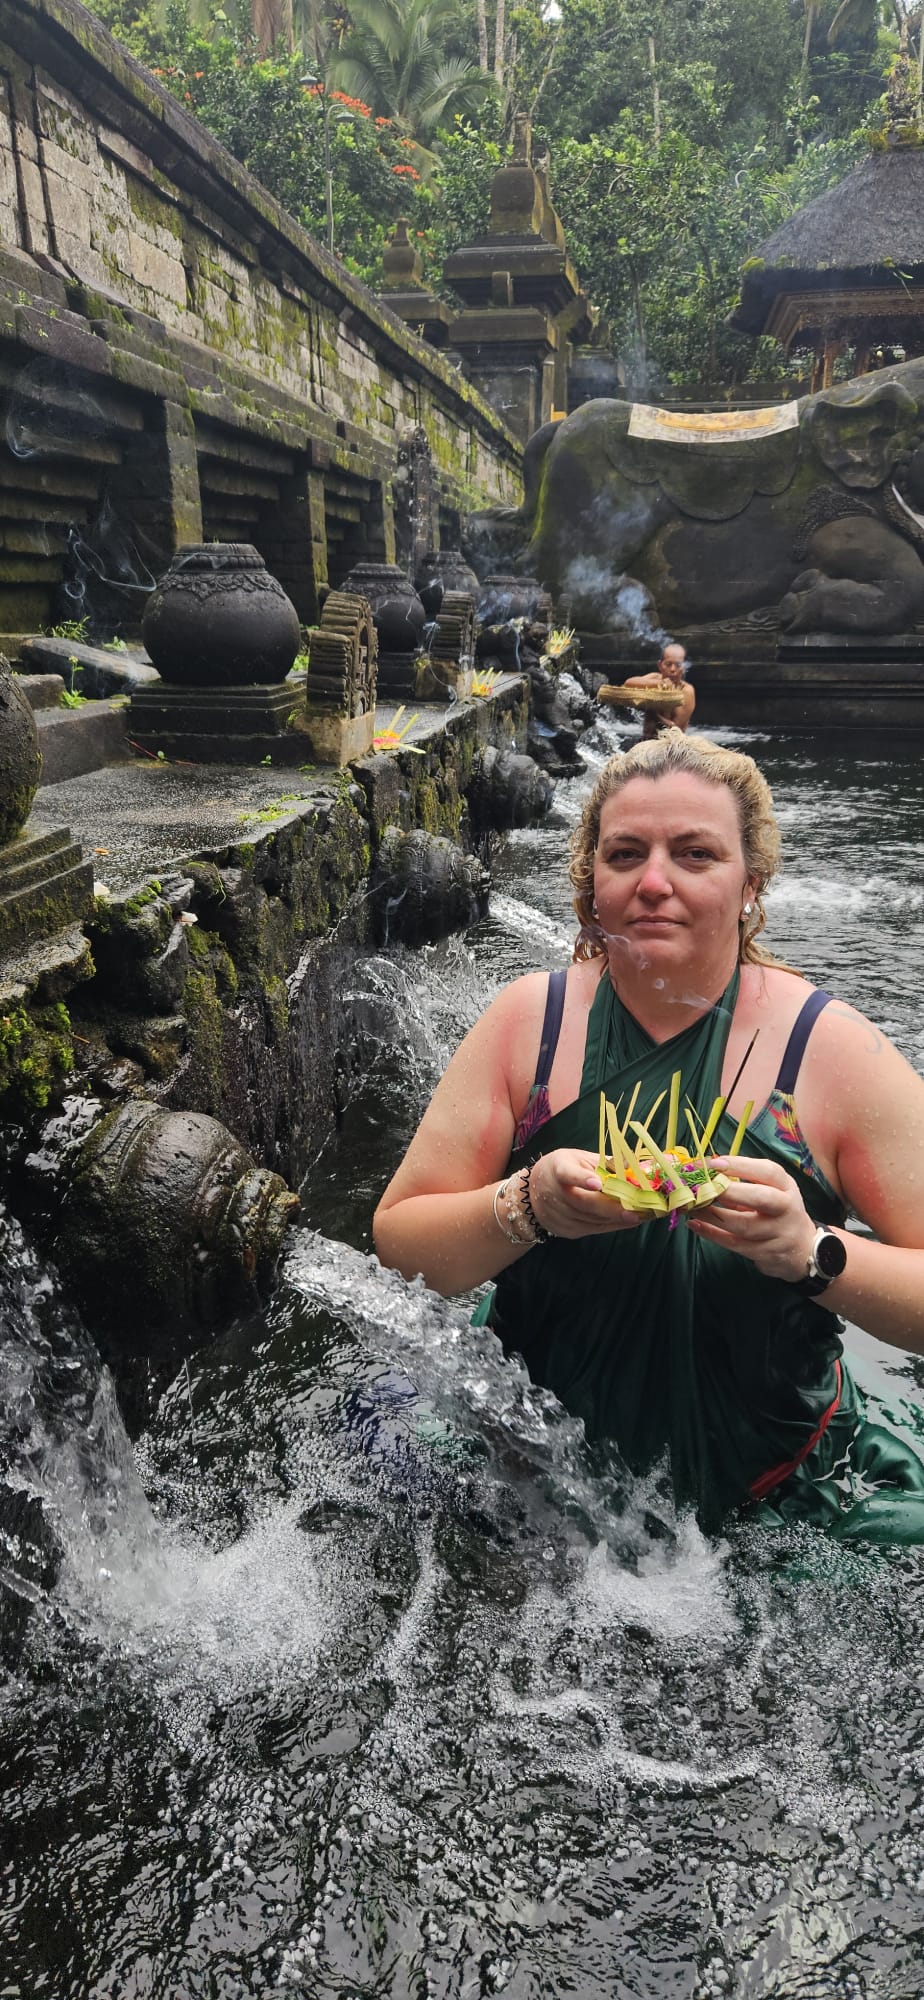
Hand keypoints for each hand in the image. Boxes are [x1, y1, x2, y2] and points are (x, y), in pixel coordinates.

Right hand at [528, 1149, 649, 1239]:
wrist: (533, 1192)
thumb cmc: (563, 1169)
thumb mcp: (579, 1158)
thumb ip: (604, 1163)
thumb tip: (633, 1164)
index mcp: (558, 1169)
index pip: (568, 1174)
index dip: (581, 1179)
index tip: (597, 1183)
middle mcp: (554, 1193)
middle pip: (584, 1203)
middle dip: (612, 1208)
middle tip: (637, 1210)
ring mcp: (559, 1215)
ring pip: (592, 1219)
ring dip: (618, 1219)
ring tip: (642, 1215)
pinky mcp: (566, 1230)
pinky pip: (593, 1229)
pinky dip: (613, 1226)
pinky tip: (629, 1221)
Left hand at [684, 1155, 816, 1280]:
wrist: (802, 1248)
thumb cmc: (779, 1211)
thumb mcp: (773, 1191)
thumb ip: (746, 1182)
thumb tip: (708, 1171)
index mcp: (787, 1187)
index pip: (768, 1172)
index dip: (741, 1166)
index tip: (714, 1163)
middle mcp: (786, 1209)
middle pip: (761, 1199)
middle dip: (729, 1191)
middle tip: (702, 1186)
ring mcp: (777, 1234)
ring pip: (743, 1226)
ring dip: (712, 1215)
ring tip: (692, 1205)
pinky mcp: (764, 1253)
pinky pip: (734, 1244)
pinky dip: (712, 1234)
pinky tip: (695, 1224)